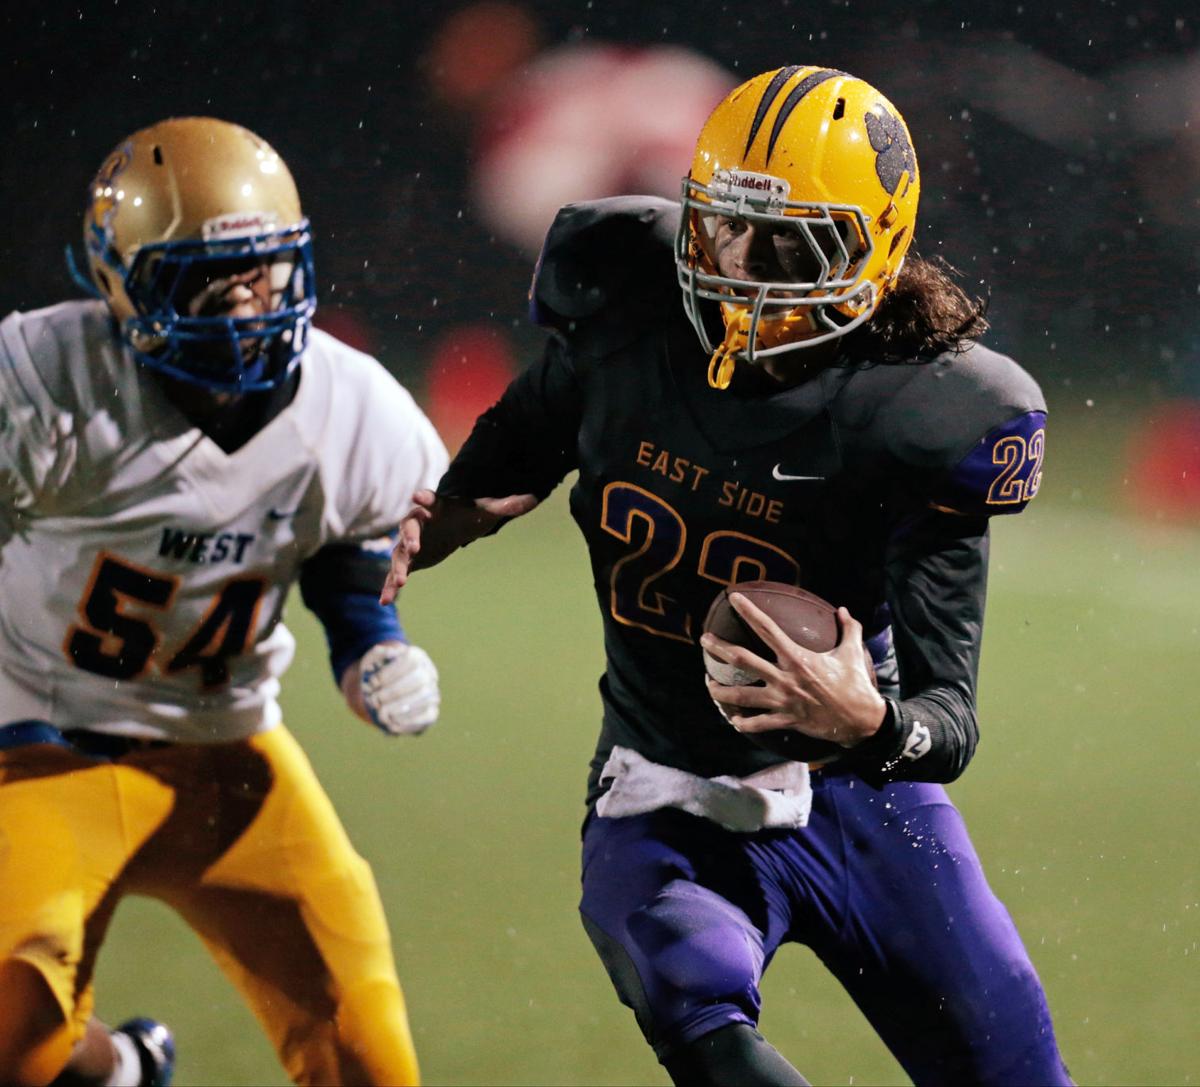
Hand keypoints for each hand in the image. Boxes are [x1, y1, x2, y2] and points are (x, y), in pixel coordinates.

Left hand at [353, 641, 440, 734]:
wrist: (385, 693)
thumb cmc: (378, 674)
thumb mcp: (373, 660)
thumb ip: (377, 654)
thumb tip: (386, 651)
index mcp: (417, 656)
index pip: (411, 660)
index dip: (392, 672)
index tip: (373, 682)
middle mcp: (429, 673)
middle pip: (420, 679)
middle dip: (394, 691)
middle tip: (375, 699)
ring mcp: (433, 693)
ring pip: (424, 698)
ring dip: (399, 707)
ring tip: (381, 713)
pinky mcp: (432, 712)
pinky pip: (426, 716)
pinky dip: (408, 721)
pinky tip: (391, 723)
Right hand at [379, 489, 538, 603]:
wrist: (451, 524)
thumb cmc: (467, 514)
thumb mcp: (487, 510)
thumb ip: (508, 505)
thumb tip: (535, 498)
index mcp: (435, 506)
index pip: (428, 499)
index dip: (423, 497)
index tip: (416, 496)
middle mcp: (418, 523)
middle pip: (409, 527)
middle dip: (409, 537)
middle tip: (412, 548)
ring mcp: (410, 542)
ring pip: (399, 554)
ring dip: (397, 567)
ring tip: (400, 584)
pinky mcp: (408, 560)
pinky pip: (395, 573)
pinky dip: (389, 586)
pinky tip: (384, 602)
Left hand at [700, 595, 886, 747]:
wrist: (861, 720)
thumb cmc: (855, 684)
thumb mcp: (853, 653)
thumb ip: (849, 629)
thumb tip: (843, 610)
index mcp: (798, 657)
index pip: (767, 628)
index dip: (749, 611)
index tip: (734, 598)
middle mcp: (785, 677)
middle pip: (743, 659)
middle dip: (719, 649)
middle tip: (704, 640)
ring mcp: (783, 700)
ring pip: (742, 695)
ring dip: (722, 691)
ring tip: (708, 685)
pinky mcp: (786, 720)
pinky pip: (758, 723)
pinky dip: (744, 723)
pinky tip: (732, 721)